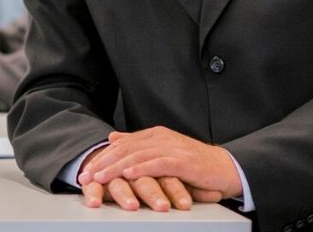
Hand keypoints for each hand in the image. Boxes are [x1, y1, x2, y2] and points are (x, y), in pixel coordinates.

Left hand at [77, 127, 240, 199]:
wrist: (227, 169)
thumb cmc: (194, 165)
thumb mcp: (163, 152)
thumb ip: (139, 145)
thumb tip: (113, 138)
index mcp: (155, 135)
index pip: (122, 144)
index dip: (102, 157)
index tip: (86, 169)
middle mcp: (161, 138)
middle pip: (125, 149)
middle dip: (103, 163)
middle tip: (86, 176)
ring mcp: (173, 148)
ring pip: (138, 155)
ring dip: (116, 167)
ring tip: (100, 177)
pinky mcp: (184, 161)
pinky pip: (159, 164)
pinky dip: (142, 168)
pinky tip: (129, 174)